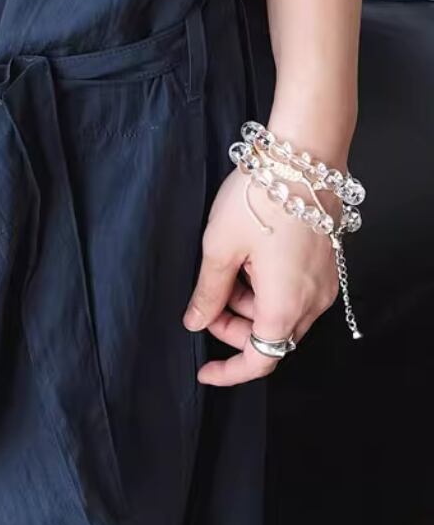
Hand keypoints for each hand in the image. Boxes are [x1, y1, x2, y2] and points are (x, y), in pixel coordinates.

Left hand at [183, 168, 338, 385]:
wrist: (305, 153)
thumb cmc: (261, 196)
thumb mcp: (219, 247)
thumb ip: (208, 292)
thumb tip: (196, 321)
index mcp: (286, 305)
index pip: (261, 360)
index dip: (230, 372)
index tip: (205, 370)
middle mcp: (314, 301)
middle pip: (271, 337)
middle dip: (234, 328)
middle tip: (205, 301)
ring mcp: (326, 281)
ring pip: (283, 313)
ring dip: (251, 305)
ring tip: (228, 266)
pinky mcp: (329, 262)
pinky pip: (297, 291)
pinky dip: (269, 287)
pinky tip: (251, 258)